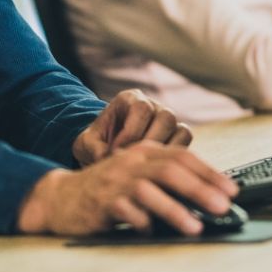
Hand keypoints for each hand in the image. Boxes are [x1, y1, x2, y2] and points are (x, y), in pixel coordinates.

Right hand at [17, 139, 236, 236]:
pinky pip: (127, 212)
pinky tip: (152, 232)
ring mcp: (116, 181)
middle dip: (201, 189)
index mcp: (143, 152)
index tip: (232, 190)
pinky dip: (142, 223)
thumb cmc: (107, 189)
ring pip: (150, 190)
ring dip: (175, 210)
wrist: (62, 198)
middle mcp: (131, 162)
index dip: (210, 173)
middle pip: (171, 170)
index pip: (182, 156)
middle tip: (223, 206)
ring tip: (195, 227)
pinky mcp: (102, 202)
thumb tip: (209, 196)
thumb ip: (165, 179)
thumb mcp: (137, 175)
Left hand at [72, 89, 190, 166]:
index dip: (131, 133)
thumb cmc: (96, 145)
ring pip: (181, 131)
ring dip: (165, 152)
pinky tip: (155, 173)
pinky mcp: (177, 139)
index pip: (141, 109)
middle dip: (150, 143)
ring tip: (145, 169)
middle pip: (166, 117)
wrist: (104, 152)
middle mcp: (153, 106)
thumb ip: (94, 149)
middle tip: (134, 162)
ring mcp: (168, 121)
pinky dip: (174, 160)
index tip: (117, 153)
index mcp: (130, 99)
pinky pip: (186, 146)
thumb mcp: (86, 145)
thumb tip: (106, 158)